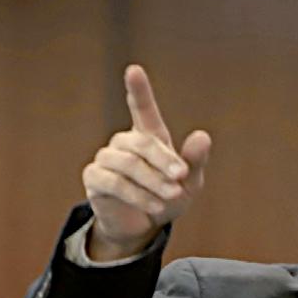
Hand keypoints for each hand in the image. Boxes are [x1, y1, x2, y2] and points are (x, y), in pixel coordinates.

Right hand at [82, 65, 211, 260]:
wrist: (143, 227)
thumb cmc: (167, 198)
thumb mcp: (188, 182)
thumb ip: (194, 161)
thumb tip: (203, 136)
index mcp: (149, 137)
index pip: (143, 109)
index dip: (139, 90)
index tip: (134, 70)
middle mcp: (124, 142)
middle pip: (143, 143)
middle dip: (164, 160)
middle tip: (181, 177)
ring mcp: (106, 159)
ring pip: (129, 164)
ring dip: (153, 181)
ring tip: (171, 196)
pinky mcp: (94, 179)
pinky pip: (114, 183)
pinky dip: (138, 195)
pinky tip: (155, 206)